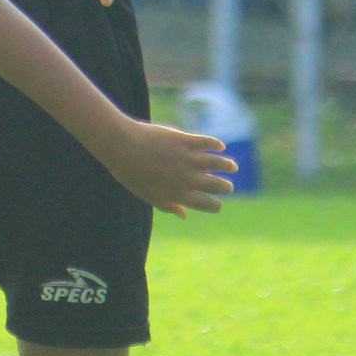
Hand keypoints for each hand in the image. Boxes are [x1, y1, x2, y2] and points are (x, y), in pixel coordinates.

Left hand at [106, 120, 237, 216]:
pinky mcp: (184, 140)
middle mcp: (186, 178)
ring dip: (227, 166)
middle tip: (229, 186)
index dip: (215, 206)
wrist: (122, 147)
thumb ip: (168, 206)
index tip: (218, 204)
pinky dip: (217, 145)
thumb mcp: (148, 196)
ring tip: (233, 167)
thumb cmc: (131, 174)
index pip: (205, 204)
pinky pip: (207, 143)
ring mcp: (186, 158)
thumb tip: (184, 215)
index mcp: (177, 194)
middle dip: (225, 187)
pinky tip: (221, 147)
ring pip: (216, 163)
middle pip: (215, 185)